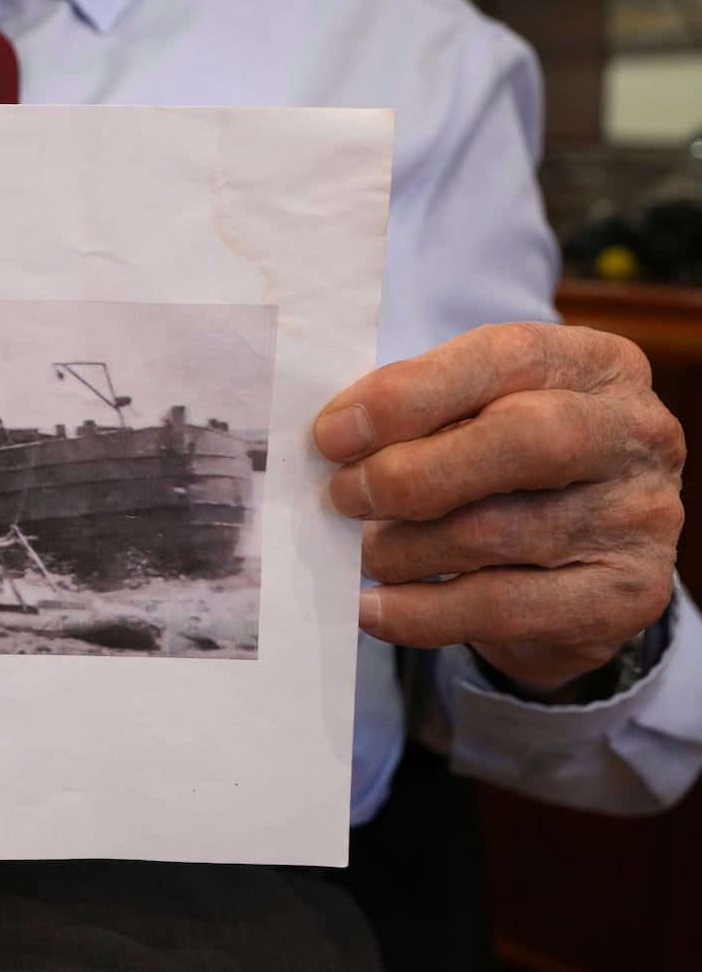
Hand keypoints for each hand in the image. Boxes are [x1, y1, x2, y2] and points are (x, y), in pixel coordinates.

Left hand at [314, 322, 683, 693]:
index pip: (503, 359)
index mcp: (595, 364)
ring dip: (404, 547)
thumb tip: (338, 438)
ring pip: (497, 532)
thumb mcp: (476, 414)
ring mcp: (639, 518)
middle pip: (523, 440)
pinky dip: (421, 612)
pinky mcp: (626, 597)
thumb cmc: (507, 467)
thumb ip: (421, 411)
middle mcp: (635, 434)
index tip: (332, 434)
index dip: (408, 395)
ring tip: (365, 552)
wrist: (581, 566)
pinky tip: (374, 608)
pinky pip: (501, 608)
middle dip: (411, 472)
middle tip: (344, 496)